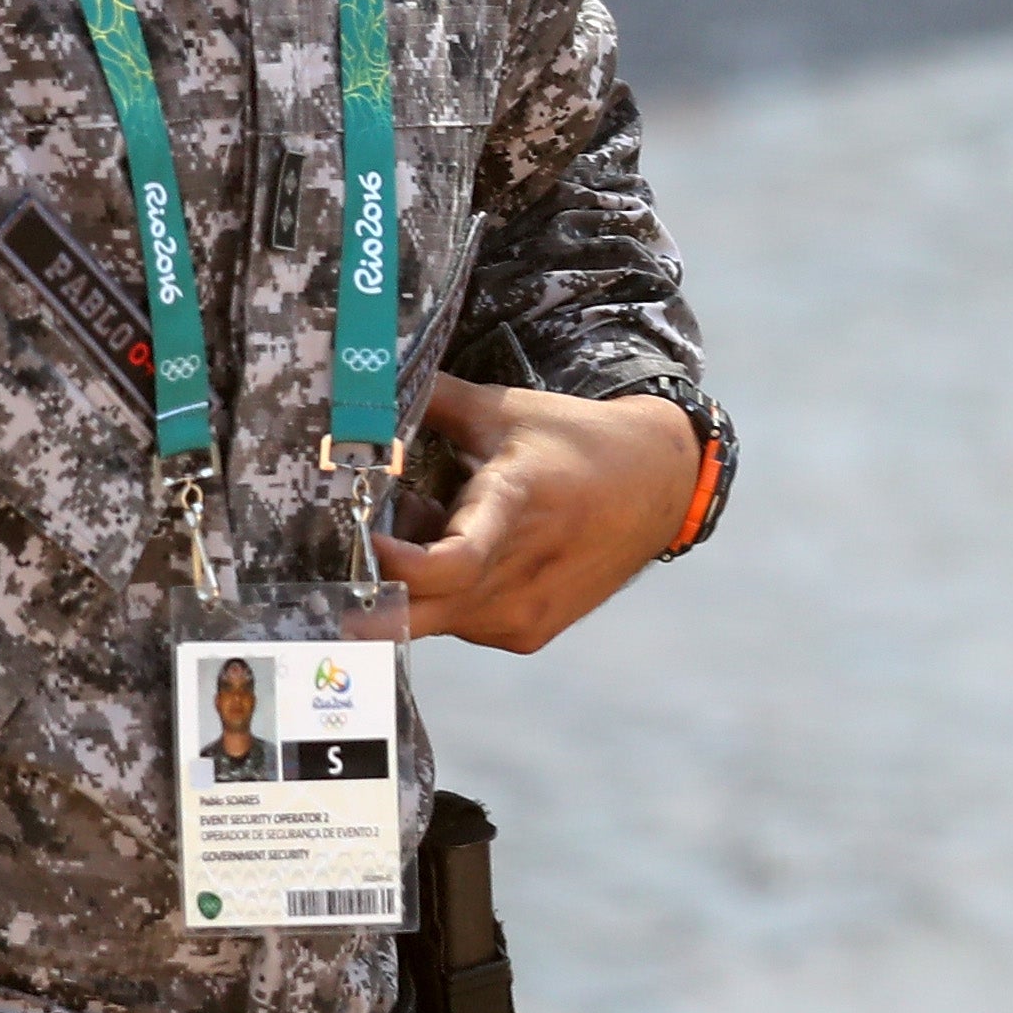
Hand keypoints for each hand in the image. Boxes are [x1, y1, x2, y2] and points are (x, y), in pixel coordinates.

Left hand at [371, 372, 695, 652]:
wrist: (658, 486)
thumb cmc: (573, 440)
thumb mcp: (504, 409)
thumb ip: (430, 397)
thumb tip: (362, 379)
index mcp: (515, 505)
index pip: (449, 563)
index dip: (394, 564)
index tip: (364, 538)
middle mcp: (520, 574)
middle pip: (418, 613)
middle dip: (375, 588)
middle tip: (354, 553)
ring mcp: (524, 612)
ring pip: (433, 618)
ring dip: (413, 585)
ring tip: (434, 528)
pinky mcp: (529, 633)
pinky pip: (460, 625)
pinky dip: (446, 598)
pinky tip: (468, 556)